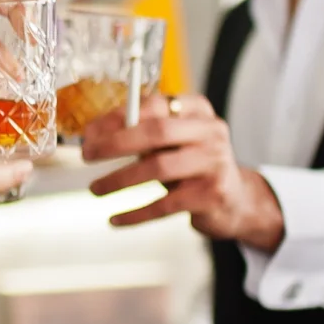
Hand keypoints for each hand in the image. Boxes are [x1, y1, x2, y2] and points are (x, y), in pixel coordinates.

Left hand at [81, 96, 282, 247]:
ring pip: (159, 168)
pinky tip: (115, 219)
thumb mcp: (173, 142)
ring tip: (96, 189)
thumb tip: (92, 136)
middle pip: (157, 132)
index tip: (90, 133)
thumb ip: (141, 133)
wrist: (236, 200)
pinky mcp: (213, 195)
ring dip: (120, 180)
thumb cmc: (192, 166)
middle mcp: (211, 131)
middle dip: (115, 143)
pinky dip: (136, 213)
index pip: (154, 105)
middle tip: (87, 155)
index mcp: (197, 110)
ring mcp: (215, 163)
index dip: (117, 118)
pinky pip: (166, 205)